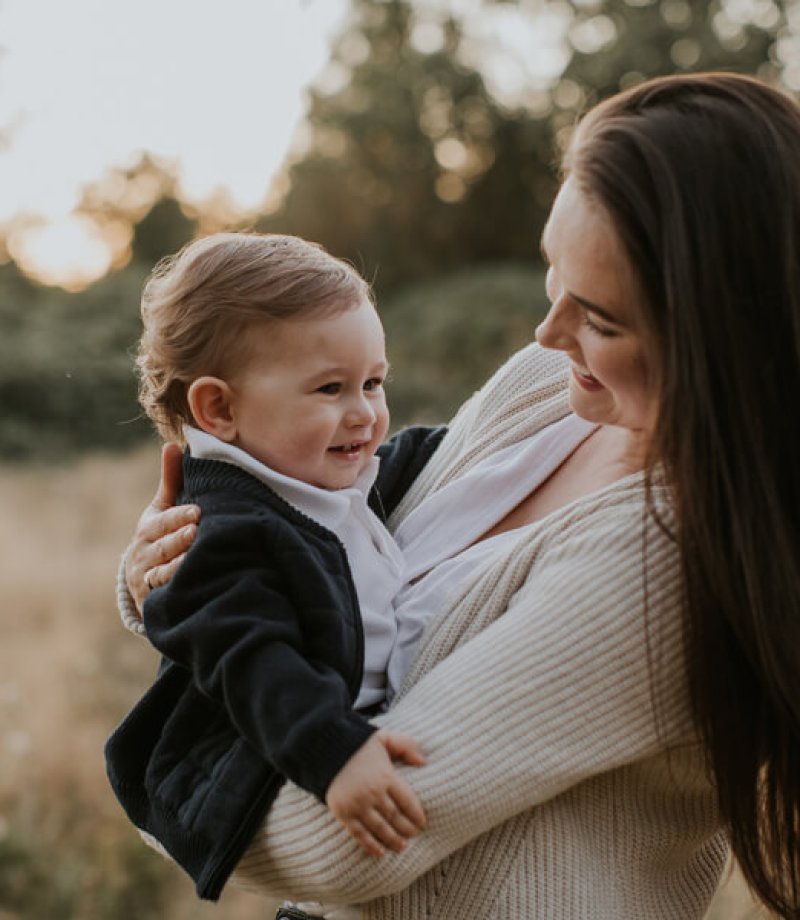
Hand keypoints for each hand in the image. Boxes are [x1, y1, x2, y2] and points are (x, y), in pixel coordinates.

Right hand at [125, 442, 199, 612]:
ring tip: (194, 557)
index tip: (197, 512)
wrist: (142, 579)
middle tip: (196, 532)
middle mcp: (144, 552)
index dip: (178, 517)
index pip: (162, 522)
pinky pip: (163, 592)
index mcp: (148, 528)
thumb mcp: (162, 508)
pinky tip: (191, 582)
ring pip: (162, 570)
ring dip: (178, 564)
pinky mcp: (152, 597)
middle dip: (178, 539)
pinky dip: (175, 587)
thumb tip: (173, 443)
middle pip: (162, 546)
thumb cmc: (160, 535)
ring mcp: (146, 576)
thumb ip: (170, 479)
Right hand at [325, 730, 425, 857]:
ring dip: (392, 840)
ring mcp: (357, 805)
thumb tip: (422, 761)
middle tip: (413, 835)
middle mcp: (373, 793)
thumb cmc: (358, 743)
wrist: (325, 749)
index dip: (416, 814)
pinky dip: (370, 845)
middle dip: (407, 829)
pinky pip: (359, 834)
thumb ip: (406, 745)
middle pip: (395, 817)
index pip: (407, 801)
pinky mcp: (343, 813)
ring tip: (402, 847)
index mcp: (386, 776)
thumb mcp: (384, 738)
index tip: (422, 823)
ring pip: (380, 828)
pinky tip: (380, 853)